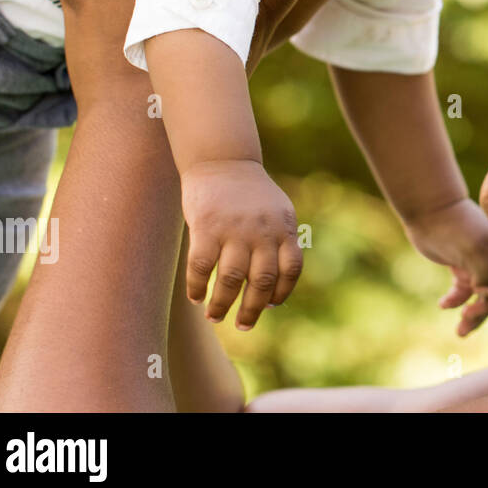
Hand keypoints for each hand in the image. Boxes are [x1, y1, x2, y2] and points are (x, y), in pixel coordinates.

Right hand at [181, 158, 303, 330]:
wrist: (223, 161)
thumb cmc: (251, 194)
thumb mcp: (277, 211)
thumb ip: (280, 243)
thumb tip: (274, 292)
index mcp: (284, 227)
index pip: (291, 269)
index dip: (282, 293)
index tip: (270, 306)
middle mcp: (263, 231)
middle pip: (262, 282)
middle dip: (252, 310)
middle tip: (243, 326)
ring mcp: (234, 230)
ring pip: (231, 280)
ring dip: (222, 305)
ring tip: (215, 317)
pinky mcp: (206, 228)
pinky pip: (202, 267)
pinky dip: (198, 287)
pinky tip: (196, 297)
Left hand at [404, 198, 487, 336]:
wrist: (427, 210)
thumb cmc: (454, 225)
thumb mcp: (476, 247)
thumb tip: (484, 293)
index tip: (477, 291)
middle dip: (485, 309)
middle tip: (466, 318)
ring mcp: (477, 263)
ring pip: (481, 297)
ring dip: (473, 314)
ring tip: (460, 332)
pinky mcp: (461, 266)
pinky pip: (463, 292)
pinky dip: (455, 301)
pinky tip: (443, 304)